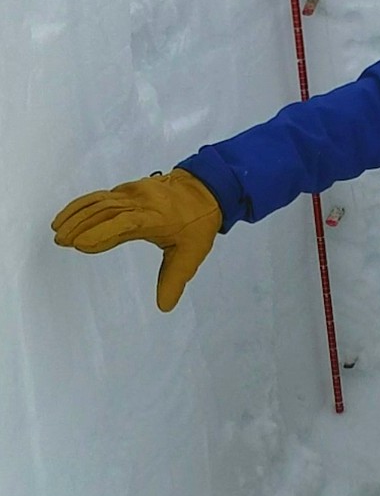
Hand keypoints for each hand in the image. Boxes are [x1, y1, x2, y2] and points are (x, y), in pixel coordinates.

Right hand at [52, 169, 221, 311]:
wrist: (205, 188)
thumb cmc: (198, 222)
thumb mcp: (193, 253)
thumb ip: (174, 279)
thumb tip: (164, 307)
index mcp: (157, 217)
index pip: (125, 223)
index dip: (102, 233)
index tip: (81, 245)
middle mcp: (142, 201)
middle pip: (106, 211)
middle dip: (81, 225)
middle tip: (62, 242)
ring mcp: (133, 192)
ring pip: (100, 202)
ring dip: (77, 215)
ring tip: (58, 232)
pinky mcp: (127, 189)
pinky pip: (100, 196)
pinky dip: (82, 205)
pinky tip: (67, 216)